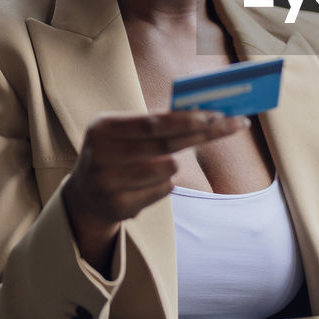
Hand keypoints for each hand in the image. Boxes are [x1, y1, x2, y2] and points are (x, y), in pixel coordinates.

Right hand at [62, 109, 248, 271]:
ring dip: (174, 164)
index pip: (153, 122)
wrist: (85, 196)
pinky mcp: (120, 207)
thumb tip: (204, 111)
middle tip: (234, 124)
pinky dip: (165, 184)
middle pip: (167, 145)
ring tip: (156, 164)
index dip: (187, 119)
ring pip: (169, 169)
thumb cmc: (115, 153)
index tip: (217, 114)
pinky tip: (145, 184)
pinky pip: (164, 190)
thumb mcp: (123, 131)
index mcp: (103, 127)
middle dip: (204, 133)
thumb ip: (155, 122)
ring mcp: (109, 184)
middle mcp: (101, 155)